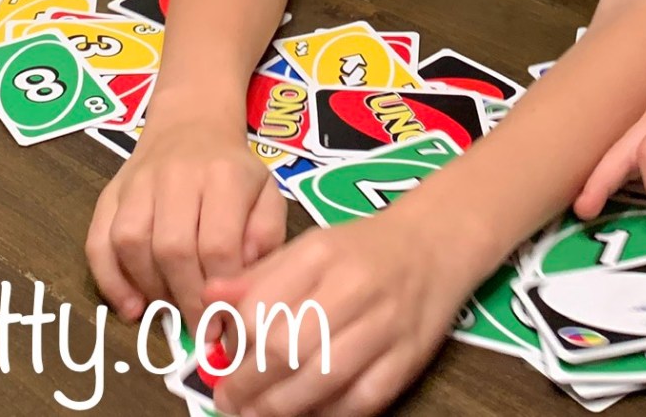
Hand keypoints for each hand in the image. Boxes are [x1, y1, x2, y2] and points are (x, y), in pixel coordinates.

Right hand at [87, 113, 285, 324]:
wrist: (192, 123)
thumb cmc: (234, 171)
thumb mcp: (267, 194)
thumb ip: (264, 238)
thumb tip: (239, 282)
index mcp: (224, 176)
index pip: (218, 243)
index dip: (219, 292)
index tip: (224, 326)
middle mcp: (177, 176)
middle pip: (173, 247)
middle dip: (186, 299)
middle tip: (198, 329)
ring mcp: (137, 183)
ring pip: (131, 243)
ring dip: (150, 289)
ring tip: (169, 312)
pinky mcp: (110, 193)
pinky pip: (97, 240)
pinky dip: (109, 281)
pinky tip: (131, 308)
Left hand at [203, 211, 470, 416]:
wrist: (434, 245)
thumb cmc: (361, 249)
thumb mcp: (308, 247)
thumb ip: (260, 276)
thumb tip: (210, 301)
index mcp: (320, 254)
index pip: (262, 306)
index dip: (233, 343)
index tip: (218, 364)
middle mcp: (353, 287)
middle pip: (288, 346)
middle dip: (249, 383)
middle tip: (228, 400)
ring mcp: (386, 324)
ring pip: (324, 377)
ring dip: (281, 407)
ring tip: (255, 416)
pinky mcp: (409, 357)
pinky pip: (363, 398)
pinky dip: (329, 413)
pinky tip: (306, 415)